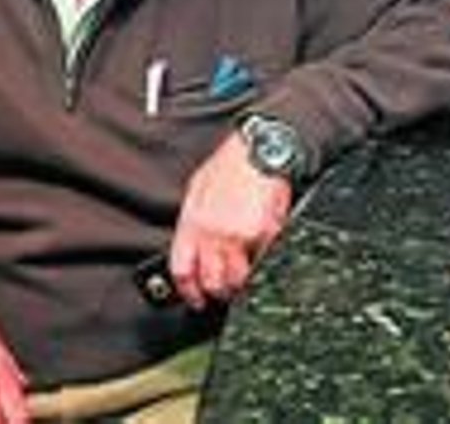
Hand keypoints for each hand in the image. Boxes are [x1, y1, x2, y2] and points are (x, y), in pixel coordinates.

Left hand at [169, 132, 291, 309]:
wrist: (258, 151)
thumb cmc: (228, 167)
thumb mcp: (197, 191)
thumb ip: (194, 223)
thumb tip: (193, 248)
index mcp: (193, 222)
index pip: (183, 269)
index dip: (188, 291)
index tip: (195, 298)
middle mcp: (214, 233)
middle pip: (212, 282)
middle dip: (217, 292)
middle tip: (222, 292)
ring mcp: (241, 236)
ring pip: (238, 280)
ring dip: (240, 284)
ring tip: (243, 278)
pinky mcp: (267, 235)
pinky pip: (265, 264)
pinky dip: (264, 266)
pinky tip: (263, 259)